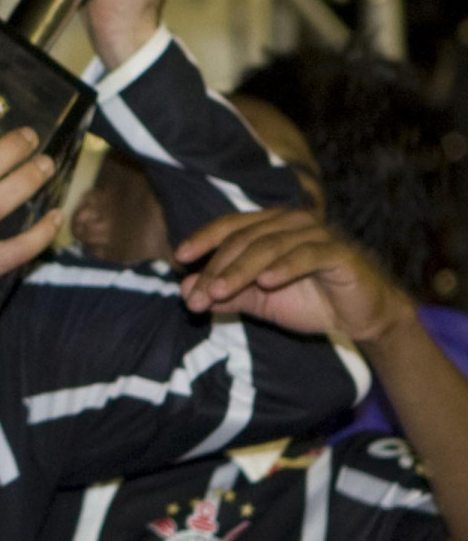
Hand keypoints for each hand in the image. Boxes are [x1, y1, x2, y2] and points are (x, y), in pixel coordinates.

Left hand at [176, 210, 414, 342]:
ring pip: (271, 245)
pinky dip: (285, 267)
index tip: (180, 257)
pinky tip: (265, 281)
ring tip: (218, 291)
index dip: (205, 238)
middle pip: (246, 238)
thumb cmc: (309, 301)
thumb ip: (225, 294)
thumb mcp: (259, 301)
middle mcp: (293, 223)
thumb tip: (185, 292)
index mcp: (272, 226)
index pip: (232, 226)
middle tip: (198, 294)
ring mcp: (318, 235)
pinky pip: (308, 256)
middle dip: (218, 267)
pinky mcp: (340, 254)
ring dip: (241, 269)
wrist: (360, 317)